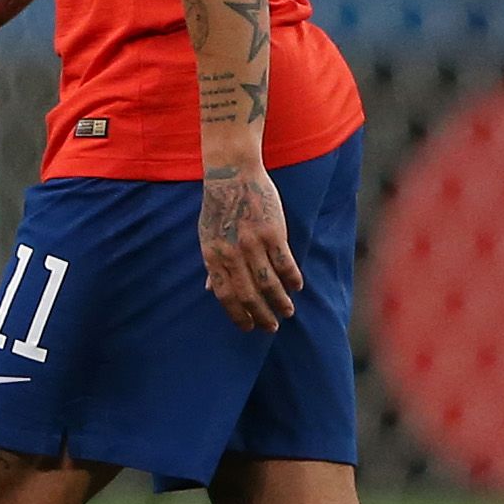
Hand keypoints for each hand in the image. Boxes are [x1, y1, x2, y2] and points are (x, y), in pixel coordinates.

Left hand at [198, 160, 301, 329]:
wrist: (231, 175)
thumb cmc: (219, 208)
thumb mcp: (207, 237)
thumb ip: (212, 265)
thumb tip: (209, 290)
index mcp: (212, 255)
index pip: (224, 295)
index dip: (237, 315)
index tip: (249, 328)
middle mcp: (231, 253)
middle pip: (248, 294)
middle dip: (261, 316)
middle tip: (272, 327)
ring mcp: (251, 244)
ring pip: (269, 283)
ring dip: (280, 302)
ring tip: (288, 311)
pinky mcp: (272, 233)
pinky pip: (285, 263)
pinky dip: (292, 279)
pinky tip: (296, 287)